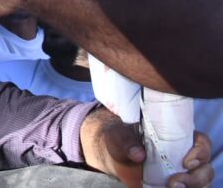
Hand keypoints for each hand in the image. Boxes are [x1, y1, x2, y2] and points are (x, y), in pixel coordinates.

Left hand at [89, 116, 212, 187]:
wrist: (114, 155)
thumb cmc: (120, 139)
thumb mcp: (119, 136)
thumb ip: (126, 142)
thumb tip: (138, 154)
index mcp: (178, 137)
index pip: (201, 142)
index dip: (200, 152)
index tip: (186, 162)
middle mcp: (185, 155)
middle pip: (205, 167)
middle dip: (196, 178)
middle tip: (174, 182)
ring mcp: (182, 172)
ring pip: (202, 182)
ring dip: (193, 187)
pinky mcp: (176, 184)